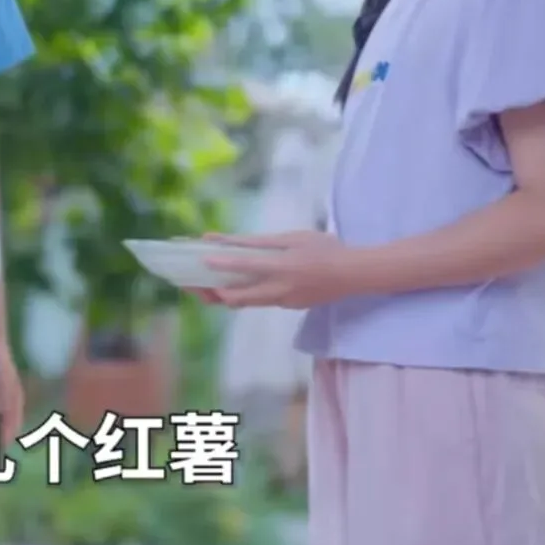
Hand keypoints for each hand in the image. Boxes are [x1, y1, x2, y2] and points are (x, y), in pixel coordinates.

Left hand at [196, 230, 353, 309]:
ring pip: (246, 303)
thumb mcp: (294, 237)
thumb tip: (234, 241)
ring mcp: (283, 302)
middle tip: (190, 284)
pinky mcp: (288, 307)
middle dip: (211, 293)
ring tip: (204, 286)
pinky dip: (244, 295)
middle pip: (238, 298)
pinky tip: (233, 286)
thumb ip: (263, 241)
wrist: (354, 275)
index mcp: (282, 267)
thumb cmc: (325, 249)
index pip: (246, 267)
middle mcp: (279, 289)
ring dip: (223, 296)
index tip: (201, 259)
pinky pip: (260, 302)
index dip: (222, 264)